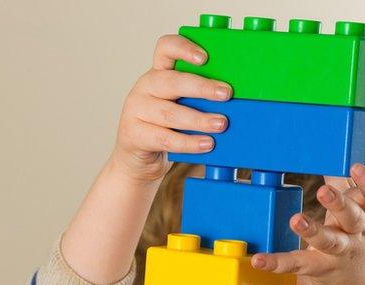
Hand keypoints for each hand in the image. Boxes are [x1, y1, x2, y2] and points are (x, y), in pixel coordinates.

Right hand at [110, 34, 232, 183]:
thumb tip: (230, 97)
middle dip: (202, 88)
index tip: (205, 57)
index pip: (166, 48)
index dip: (184, 48)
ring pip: (170, 113)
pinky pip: (165, 138)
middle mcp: (145, 87)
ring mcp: (136, 110)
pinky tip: (207, 144)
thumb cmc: (167, 126)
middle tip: (226, 94)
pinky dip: (189, 142)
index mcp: (159, 72)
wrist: (139, 156)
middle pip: (172, 82)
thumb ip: (197, 97)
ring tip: (221, 124)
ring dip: (199, 119)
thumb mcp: (180, 104)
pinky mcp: (135, 134)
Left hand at [252, 163, 364, 284]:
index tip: (355, 166)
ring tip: (296, 220)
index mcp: (364, 215)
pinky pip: (299, 265)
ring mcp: (340, 253)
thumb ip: (344, 188)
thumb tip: (330, 156)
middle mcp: (355, 234)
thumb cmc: (355, 241)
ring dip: (313, 230)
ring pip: (329, 241)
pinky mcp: (322, 270)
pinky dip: (277, 263)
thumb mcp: (356, 215)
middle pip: (353, 216)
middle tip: (324, 191)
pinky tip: (259, 260)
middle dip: (339, 203)